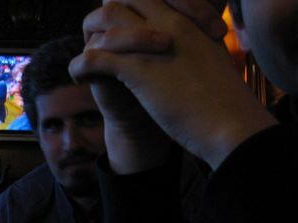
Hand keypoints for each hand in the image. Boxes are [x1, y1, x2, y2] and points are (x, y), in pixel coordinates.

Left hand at [70, 0, 276, 168]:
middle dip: (103, 17)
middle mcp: (168, 23)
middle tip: (95, 42)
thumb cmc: (226, 100)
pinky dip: (81, 66)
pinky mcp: (138, 69)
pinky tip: (79, 78)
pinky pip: (95, 57)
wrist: (230, 123)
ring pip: (105, 20)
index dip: (127, 8)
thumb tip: (191, 55)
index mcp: (186, 21)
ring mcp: (151, 43)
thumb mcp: (212, 62)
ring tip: (84, 64)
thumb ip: (194, 49)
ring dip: (90, 40)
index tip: (116, 29)